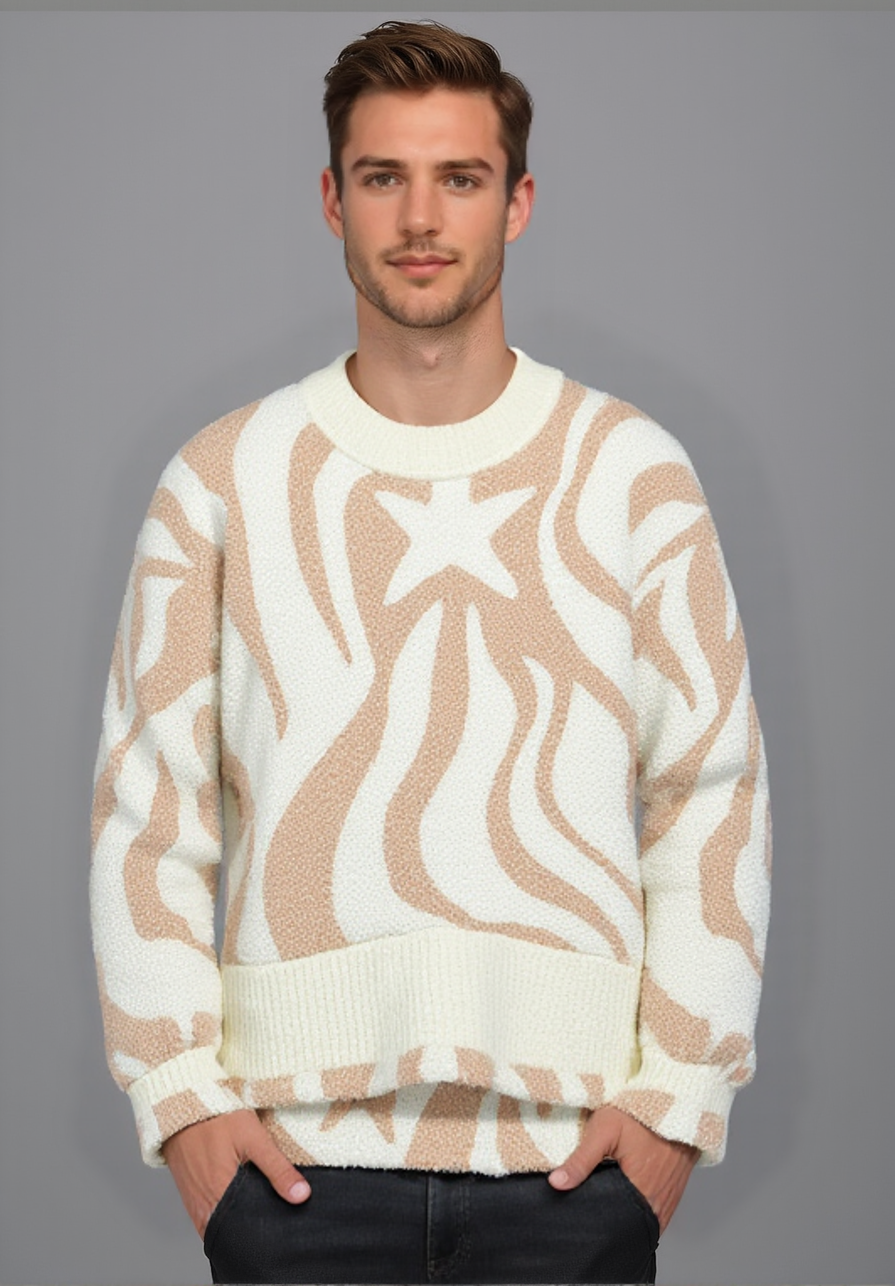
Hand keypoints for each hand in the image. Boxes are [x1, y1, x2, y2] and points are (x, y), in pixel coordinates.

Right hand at [161, 1108, 310, 1238]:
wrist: (182, 1105)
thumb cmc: (216, 1118)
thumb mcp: (254, 1138)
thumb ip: (278, 1169)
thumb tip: (301, 1196)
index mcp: (220, 1197)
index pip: (245, 1233)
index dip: (264, 1233)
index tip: (280, 1227)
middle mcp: (203, 1208)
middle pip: (233, 1232)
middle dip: (252, 1229)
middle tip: (271, 1215)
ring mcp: (194, 1205)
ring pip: (220, 1226)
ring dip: (237, 1221)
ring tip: (256, 1207)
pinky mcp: (189, 1197)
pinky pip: (208, 1217)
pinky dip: (224, 1214)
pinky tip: (237, 1200)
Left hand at [547, 1104, 697, 1235]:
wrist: (677, 1103)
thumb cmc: (641, 1115)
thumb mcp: (605, 1129)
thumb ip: (581, 1159)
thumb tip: (557, 1183)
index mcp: (641, 1193)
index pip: (613, 1224)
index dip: (595, 1219)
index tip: (579, 1213)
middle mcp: (658, 1205)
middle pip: (627, 1225)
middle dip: (609, 1219)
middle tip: (590, 1205)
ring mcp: (668, 1202)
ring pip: (640, 1221)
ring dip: (625, 1214)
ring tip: (607, 1200)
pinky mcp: (673, 1195)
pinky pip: (653, 1213)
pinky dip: (639, 1208)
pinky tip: (626, 1195)